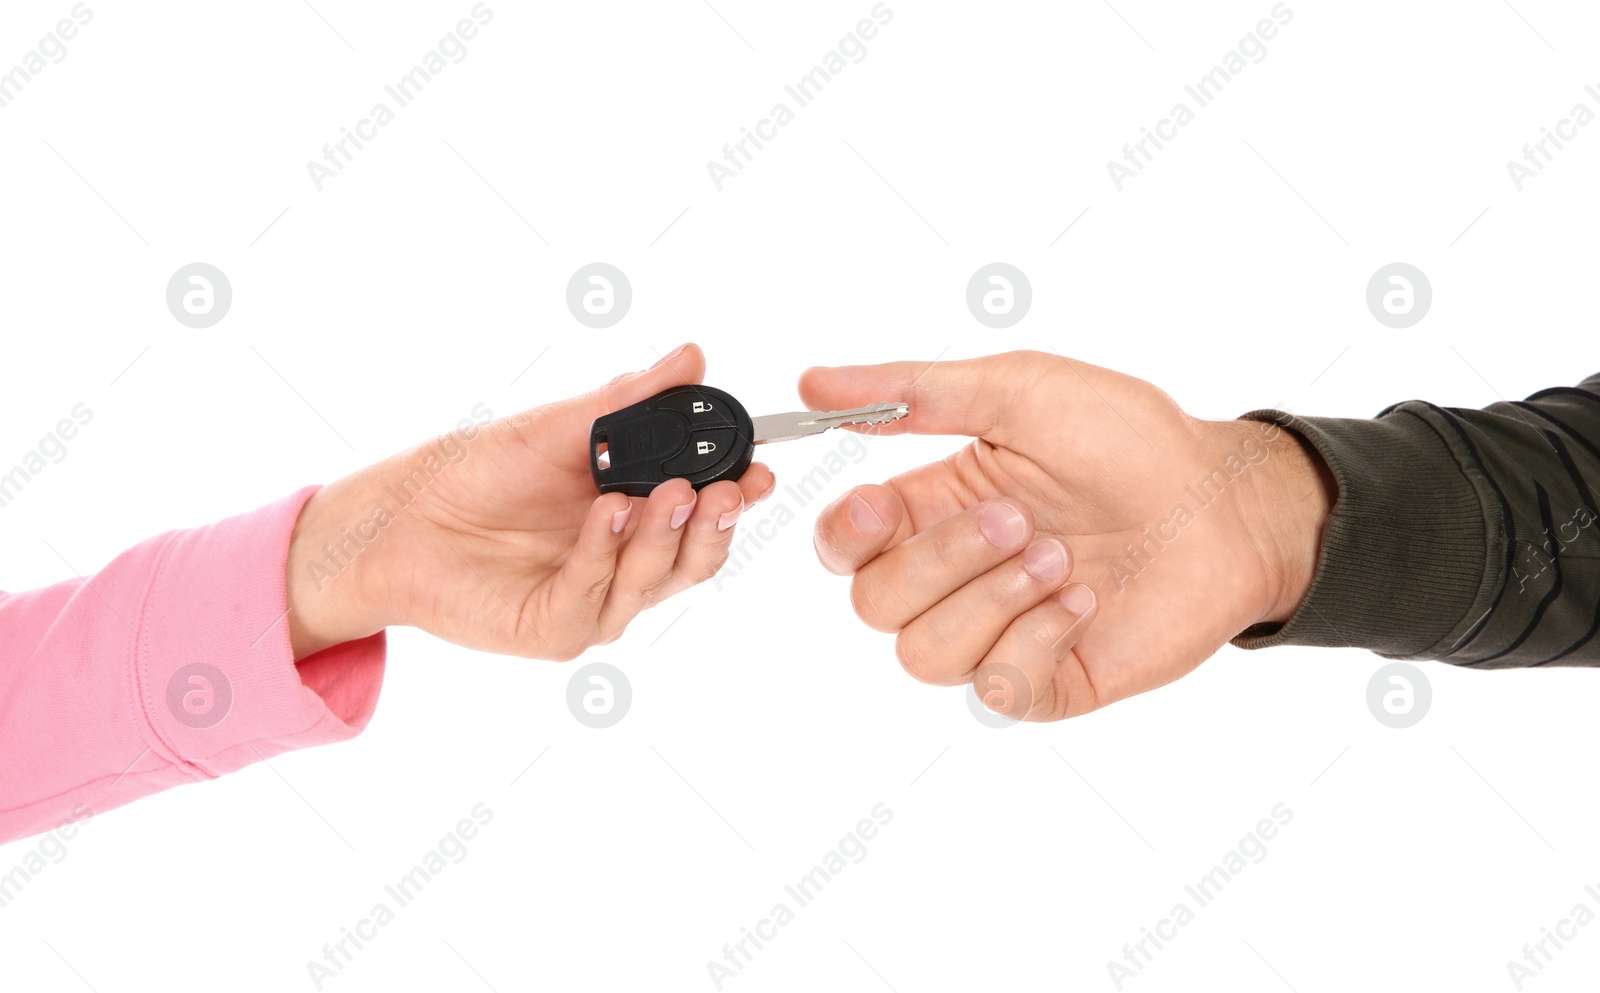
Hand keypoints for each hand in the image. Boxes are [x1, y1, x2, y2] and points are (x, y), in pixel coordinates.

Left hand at [285, 343, 773, 660]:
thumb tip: (691, 357)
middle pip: (695, 558)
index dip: (740, 495)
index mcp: (639, 518)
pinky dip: (605, 553)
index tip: (760, 470)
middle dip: (715, 523)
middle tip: (725, 488)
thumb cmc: (478, 472)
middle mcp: (626, 566)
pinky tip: (606, 514)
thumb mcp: (560, 426)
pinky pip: (592, 598)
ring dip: (663, 536)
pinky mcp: (553, 630)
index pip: (707, 514)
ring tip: (662, 491)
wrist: (399, 515)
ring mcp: (594, 603)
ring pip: (653, 582)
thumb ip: (628, 401)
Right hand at [804, 351, 1332, 720]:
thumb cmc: (1131, 441)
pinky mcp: (1046, 679)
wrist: (1224, 504)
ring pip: (923, 655)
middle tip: (1019, 520)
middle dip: (941, 561)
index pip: (843, 544)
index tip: (880, 504)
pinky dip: (1037, 638)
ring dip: (991, 600)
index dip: (845, 534)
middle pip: (875, 603)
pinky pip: (994, 685)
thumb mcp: (1019, 392)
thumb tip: (813, 379)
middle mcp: (954, 576)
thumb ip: (914, 392)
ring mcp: (997, 633)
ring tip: (1061, 559)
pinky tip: (1083, 601)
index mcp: (933, 505)